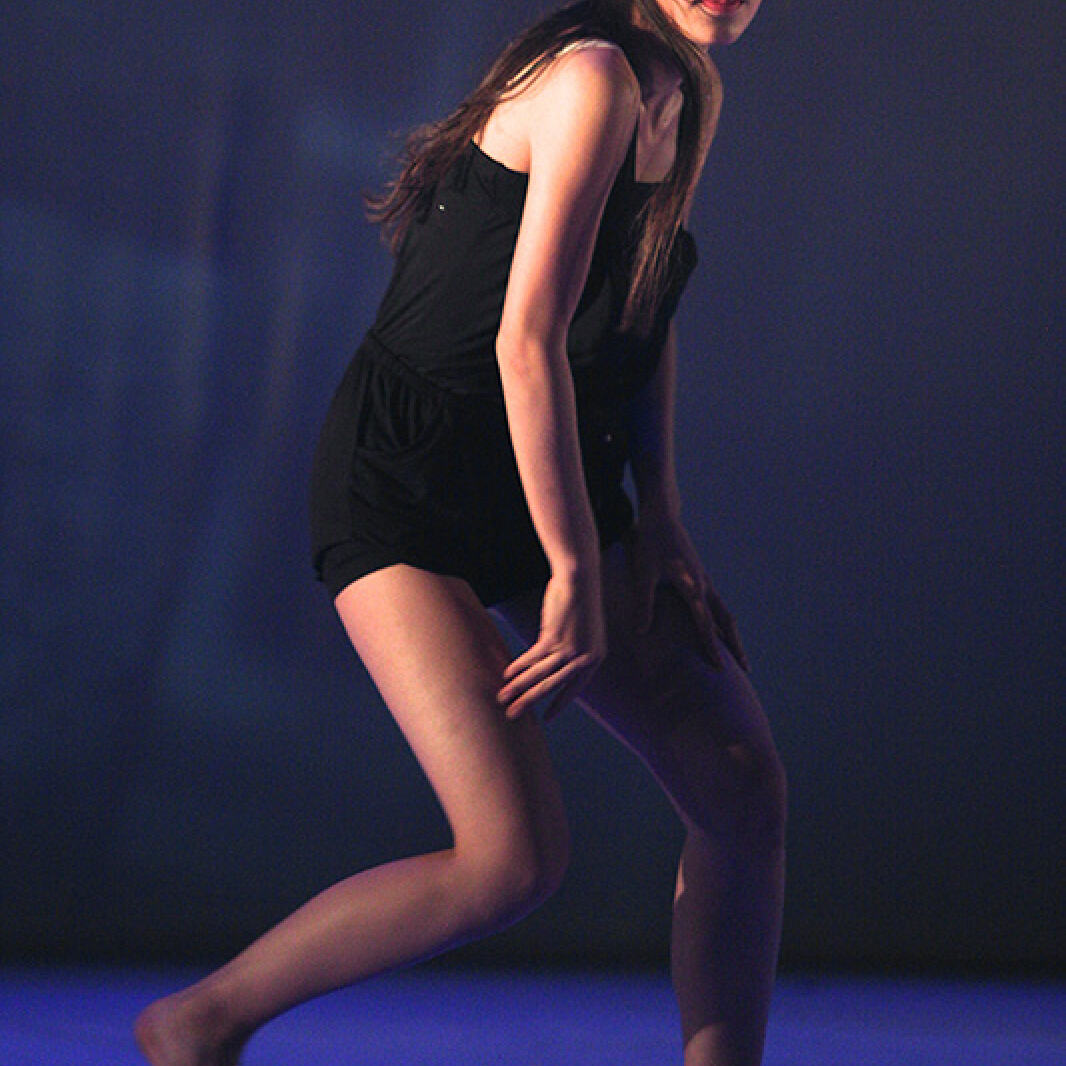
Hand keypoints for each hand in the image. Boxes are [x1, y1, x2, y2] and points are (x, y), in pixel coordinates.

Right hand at [497, 570, 606, 719]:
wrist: (580, 579)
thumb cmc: (581, 601)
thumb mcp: (584, 631)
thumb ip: (572, 649)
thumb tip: (551, 662)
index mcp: (595, 658)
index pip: (575, 689)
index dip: (560, 703)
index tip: (548, 718)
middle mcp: (584, 658)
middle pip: (553, 686)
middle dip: (531, 702)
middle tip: (514, 715)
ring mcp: (569, 648)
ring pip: (539, 675)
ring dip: (519, 687)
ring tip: (503, 698)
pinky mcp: (554, 638)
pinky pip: (533, 657)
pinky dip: (518, 666)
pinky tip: (507, 673)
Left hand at [630, 512, 749, 671]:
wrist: (663, 516)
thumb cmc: (651, 543)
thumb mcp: (643, 573)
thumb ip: (644, 603)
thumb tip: (641, 632)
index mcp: (693, 587)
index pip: (705, 624)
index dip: (712, 648)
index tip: (720, 668)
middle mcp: (704, 585)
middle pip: (725, 621)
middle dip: (734, 646)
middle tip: (746, 669)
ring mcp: (704, 580)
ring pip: (724, 613)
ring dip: (731, 634)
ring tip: (738, 654)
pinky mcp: (700, 576)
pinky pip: (716, 604)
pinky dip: (721, 621)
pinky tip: (719, 629)